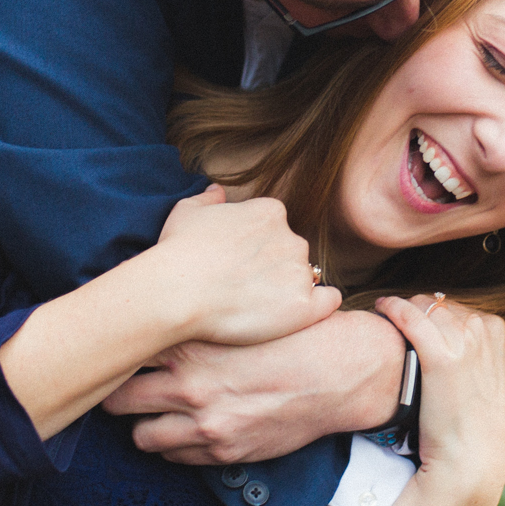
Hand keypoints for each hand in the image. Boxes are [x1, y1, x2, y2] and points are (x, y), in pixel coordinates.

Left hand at [102, 309, 404, 464]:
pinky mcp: (221, 450)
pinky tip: (183, 427)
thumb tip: (156, 309)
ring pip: (139, 435)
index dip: (114, 350)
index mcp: (191, 341)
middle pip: (118, 397)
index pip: (125, 349)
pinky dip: (171, 444)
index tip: (110, 349)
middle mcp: (190, 383)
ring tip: (151, 412)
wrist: (338, 374)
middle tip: (120, 387)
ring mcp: (204, 422)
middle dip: (115, 392)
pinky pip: (172, 456)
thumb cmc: (291, 335)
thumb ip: (195, 318)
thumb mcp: (238, 315)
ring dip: (142, 424)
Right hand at [146, 187, 340, 345]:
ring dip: (289, 289)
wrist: (177, 292)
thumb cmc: (177, 251)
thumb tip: (218, 191)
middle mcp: (292, 238)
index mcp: (271, 212)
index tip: (238, 264)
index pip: (276, 228)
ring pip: (305, 278)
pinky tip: (296, 313)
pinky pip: (327, 301)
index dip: (258, 248)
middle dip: (274, 268)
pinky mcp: (304, 305)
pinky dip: (318, 306)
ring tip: (258, 307)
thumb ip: (209, 198)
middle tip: (245, 288)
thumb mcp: (187, 211)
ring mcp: (300, 272)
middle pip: (292, 253)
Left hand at [372, 295, 504, 505]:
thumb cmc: (487, 430)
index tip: (424, 323)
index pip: (462, 306)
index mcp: (499, 334)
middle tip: (400, 319)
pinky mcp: (438, 358)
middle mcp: (482, 332)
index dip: (440, 314)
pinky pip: (410, 317)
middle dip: (421, 309)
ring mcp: (462, 343)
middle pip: (441, 303)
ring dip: (404, 307)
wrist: (469, 461)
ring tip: (388, 313)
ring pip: (425, 306)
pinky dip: (394, 308)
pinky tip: (382, 307)